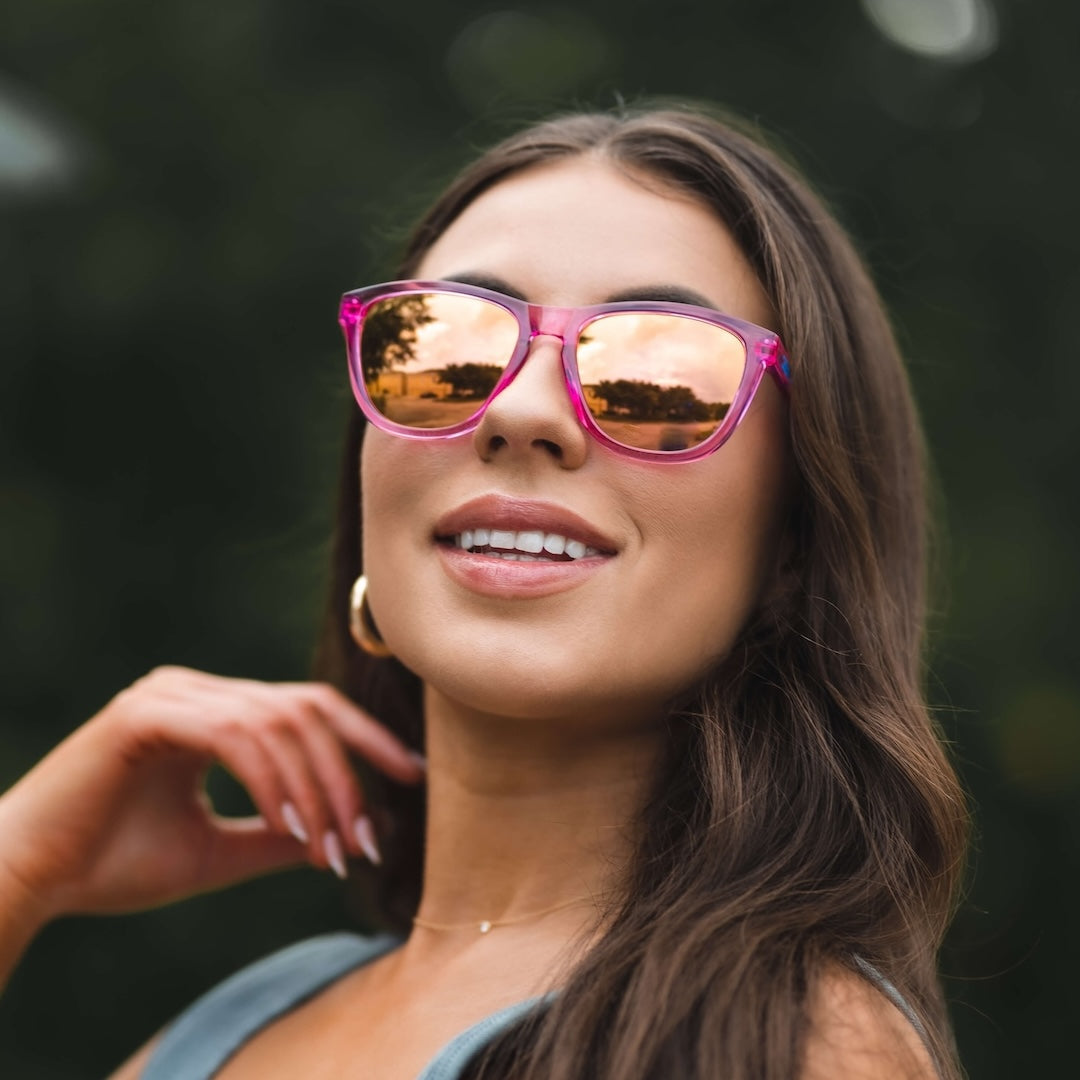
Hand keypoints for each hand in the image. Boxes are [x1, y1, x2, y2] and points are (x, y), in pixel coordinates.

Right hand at [0, 666, 424, 923]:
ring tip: (334, 847)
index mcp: (215, 712)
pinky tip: (293, 828)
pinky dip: (273, 783)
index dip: (367, 739)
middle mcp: (198, 691)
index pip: (309, 707)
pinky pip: (236, 737)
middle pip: (306, 710)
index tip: (412, 776)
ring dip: (318, 788)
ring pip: (279, 723)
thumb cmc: (113, 864)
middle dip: (351, 771)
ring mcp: (172, 694)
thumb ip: (280, 836)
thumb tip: (348, 836)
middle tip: (371, 835)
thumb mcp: (219, 850)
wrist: (29, 879)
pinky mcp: (146, 713)